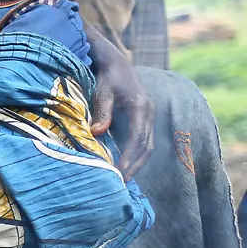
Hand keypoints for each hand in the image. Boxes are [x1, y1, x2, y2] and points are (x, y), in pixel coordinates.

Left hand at [90, 56, 154, 179]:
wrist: (118, 66)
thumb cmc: (108, 79)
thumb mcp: (102, 92)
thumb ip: (102, 112)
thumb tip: (97, 133)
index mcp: (141, 107)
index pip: (138, 137)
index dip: (130, 156)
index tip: (120, 170)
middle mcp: (149, 114)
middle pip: (147, 146)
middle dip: (135, 165)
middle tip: (122, 181)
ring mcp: (149, 118)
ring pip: (147, 146)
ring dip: (137, 163)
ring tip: (124, 178)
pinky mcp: (144, 121)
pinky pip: (143, 142)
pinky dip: (135, 155)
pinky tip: (125, 166)